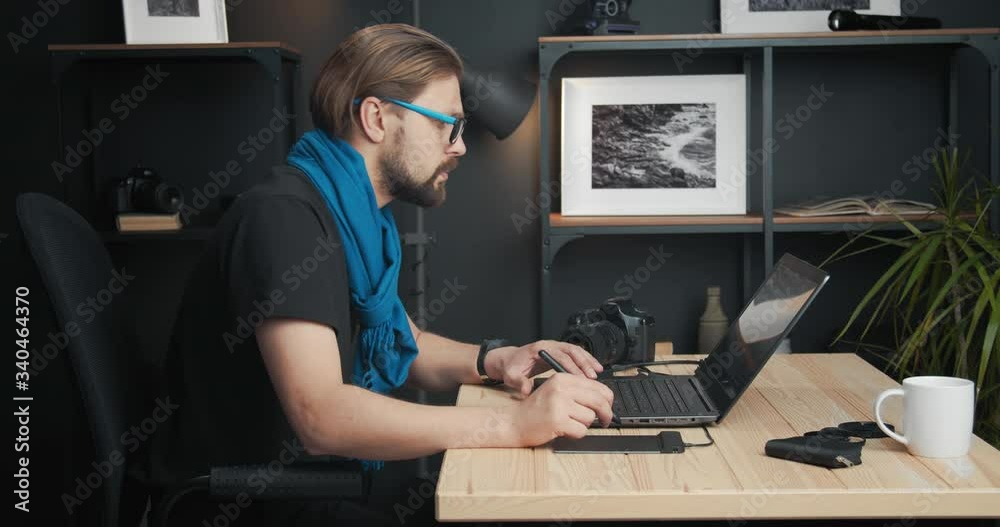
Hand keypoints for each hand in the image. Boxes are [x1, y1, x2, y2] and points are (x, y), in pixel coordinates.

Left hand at [484, 340, 603, 394]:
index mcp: (539, 349)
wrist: (510, 360)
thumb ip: (518, 382)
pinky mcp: (558, 352)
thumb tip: (526, 389)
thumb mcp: (511, 375)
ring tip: (598, 372)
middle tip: (593, 377)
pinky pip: (575, 354)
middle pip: (571, 351)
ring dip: (587, 360)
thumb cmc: (511, 367)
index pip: (559, 356)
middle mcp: (549, 346)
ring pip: (575, 351)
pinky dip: (585, 360)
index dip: (571, 366)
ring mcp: (555, 347)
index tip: (580, 378)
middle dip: (583, 363)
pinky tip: (594, 368)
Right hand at [512, 373, 615, 445]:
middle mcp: (561, 388)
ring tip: (568, 423)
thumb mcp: (556, 391)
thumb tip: (604, 400)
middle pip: (599, 401)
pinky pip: (581, 430)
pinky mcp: (558, 421)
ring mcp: (559, 405)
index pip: (597, 386)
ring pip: (590, 417)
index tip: (608, 407)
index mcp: (563, 378)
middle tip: (606, 421)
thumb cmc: (536, 409)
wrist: (514, 421)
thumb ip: (578, 392)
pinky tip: (564, 430)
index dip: (607, 399)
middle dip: (606, 413)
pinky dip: (576, 434)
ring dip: (583, 424)